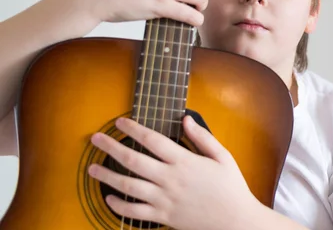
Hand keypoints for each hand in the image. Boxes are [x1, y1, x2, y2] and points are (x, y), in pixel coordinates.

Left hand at [87, 115, 257, 229]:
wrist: (235, 221)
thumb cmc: (231, 187)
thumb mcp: (223, 156)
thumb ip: (202, 137)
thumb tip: (186, 119)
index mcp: (185, 161)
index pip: (152, 140)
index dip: (133, 129)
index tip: (120, 122)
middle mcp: (170, 179)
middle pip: (133, 160)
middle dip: (111, 148)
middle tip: (95, 139)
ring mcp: (164, 199)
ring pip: (128, 186)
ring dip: (107, 176)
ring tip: (92, 169)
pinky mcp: (163, 216)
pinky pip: (135, 212)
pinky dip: (119, 205)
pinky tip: (110, 197)